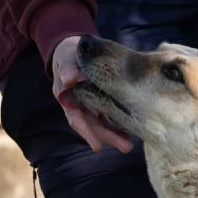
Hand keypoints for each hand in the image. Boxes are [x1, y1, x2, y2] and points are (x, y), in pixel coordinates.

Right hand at [52, 36, 132, 153]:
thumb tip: (69, 79)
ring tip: (130, 144)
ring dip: (115, 134)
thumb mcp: (66, 59)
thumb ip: (67, 68)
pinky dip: (118, 123)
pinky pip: (110, 115)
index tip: (97, 147)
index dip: (87, 133)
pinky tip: (131, 130)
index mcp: (69, 100)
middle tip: (127, 148)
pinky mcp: (101, 101)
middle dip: (109, 137)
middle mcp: (80, 106)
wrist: (74, 49)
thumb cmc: (68, 54)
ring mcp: (91, 105)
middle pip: (94, 126)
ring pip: (103, 123)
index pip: (77, 120)